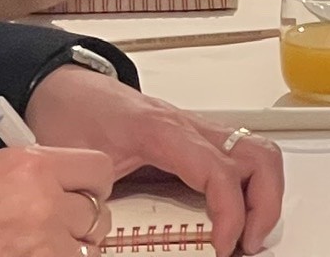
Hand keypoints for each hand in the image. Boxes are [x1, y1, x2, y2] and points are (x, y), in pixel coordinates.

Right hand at [0, 145, 117, 256]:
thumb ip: (37, 173)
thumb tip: (66, 184)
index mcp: (33, 166)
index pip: (98, 170)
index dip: (94, 185)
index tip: (87, 192)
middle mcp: (43, 202)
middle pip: (98, 214)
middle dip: (84, 222)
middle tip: (65, 226)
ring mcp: (40, 243)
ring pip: (88, 250)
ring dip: (74, 249)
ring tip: (48, 246)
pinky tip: (39, 255)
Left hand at [25, 65, 286, 256]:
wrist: (64, 88)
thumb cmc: (73, 117)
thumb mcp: (81, 165)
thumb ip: (97, 203)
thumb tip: (104, 242)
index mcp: (162, 133)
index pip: (218, 170)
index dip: (231, 212)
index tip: (224, 245)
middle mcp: (190, 128)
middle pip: (258, 156)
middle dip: (265, 206)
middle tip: (248, 244)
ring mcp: (199, 131)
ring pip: (259, 153)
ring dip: (265, 196)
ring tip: (248, 234)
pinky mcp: (198, 139)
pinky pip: (243, 157)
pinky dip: (252, 187)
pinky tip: (236, 215)